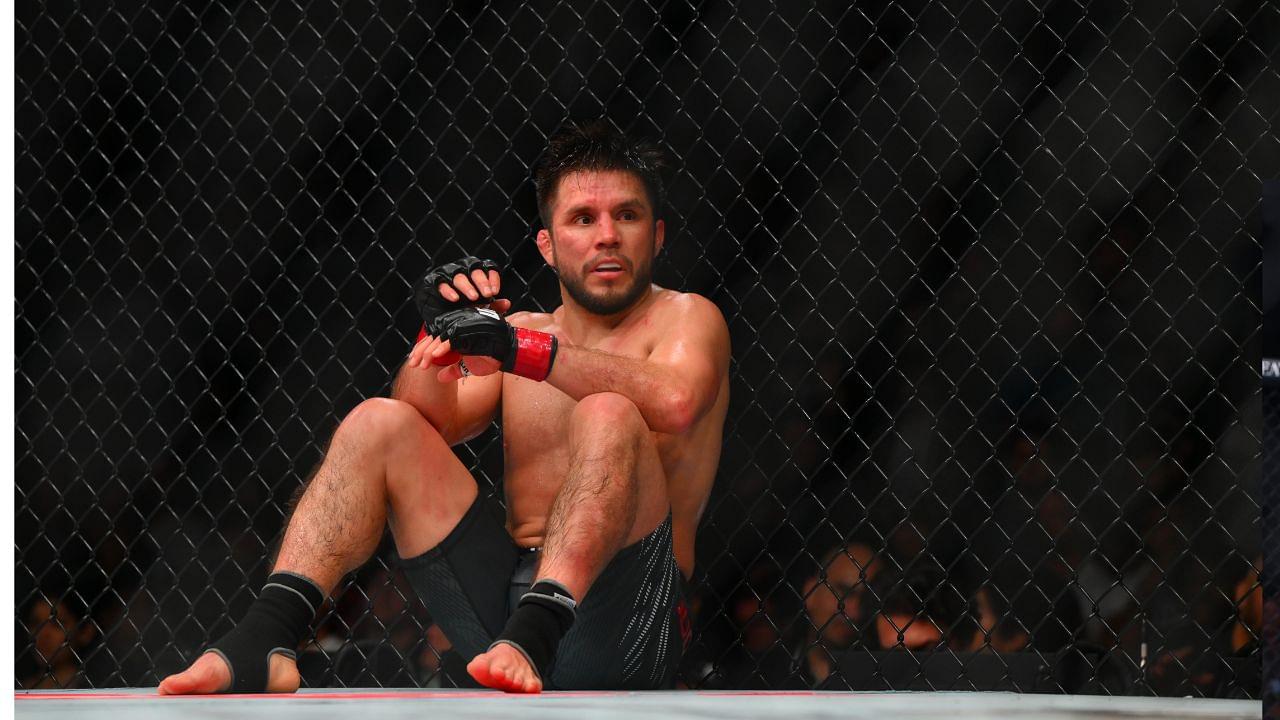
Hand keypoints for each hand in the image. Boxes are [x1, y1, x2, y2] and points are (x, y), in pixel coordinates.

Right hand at [415, 257, 504, 325]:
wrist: (440, 317)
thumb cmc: (462, 308)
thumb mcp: (480, 308)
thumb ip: (493, 306)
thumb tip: (506, 303)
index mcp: (477, 273)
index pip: (488, 267)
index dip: (492, 277)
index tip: (495, 291)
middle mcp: (463, 269)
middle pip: (475, 269)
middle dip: (481, 281)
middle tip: (487, 294)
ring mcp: (448, 273)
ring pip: (459, 275)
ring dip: (467, 286)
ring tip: (474, 298)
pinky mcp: (433, 281)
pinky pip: (440, 282)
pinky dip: (448, 289)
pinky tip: (454, 298)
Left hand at [426, 307, 558, 381]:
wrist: (508, 355)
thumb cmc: (491, 358)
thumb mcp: (469, 367)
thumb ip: (454, 370)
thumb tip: (439, 377)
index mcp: (456, 334)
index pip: (434, 338)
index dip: (422, 348)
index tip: (413, 360)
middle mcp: (457, 328)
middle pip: (433, 337)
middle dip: (421, 351)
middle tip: (413, 363)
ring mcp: (463, 328)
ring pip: (440, 338)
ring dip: (429, 352)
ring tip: (421, 364)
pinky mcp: (469, 331)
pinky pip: (452, 340)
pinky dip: (442, 348)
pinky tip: (434, 356)